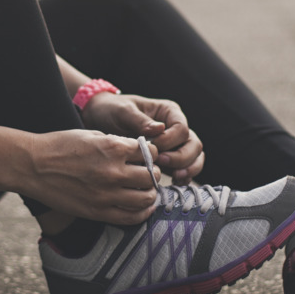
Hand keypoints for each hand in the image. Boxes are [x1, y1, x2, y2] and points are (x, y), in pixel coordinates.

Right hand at [24, 130, 160, 224]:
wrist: (33, 166)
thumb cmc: (60, 146)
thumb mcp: (91, 135)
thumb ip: (117, 144)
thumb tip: (138, 152)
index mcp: (112, 148)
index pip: (150, 153)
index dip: (150, 153)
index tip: (144, 155)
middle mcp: (113, 172)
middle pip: (151, 176)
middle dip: (152, 173)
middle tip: (146, 172)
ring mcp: (106, 195)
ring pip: (146, 198)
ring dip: (149, 193)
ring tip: (143, 189)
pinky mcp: (98, 212)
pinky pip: (131, 217)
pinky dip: (142, 212)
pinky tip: (140, 206)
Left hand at [81, 93, 204, 182]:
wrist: (100, 119)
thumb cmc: (112, 110)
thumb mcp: (122, 111)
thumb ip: (140, 120)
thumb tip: (159, 129)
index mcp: (168, 112)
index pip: (182, 129)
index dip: (171, 140)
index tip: (154, 146)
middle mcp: (175, 128)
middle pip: (193, 145)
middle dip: (182, 157)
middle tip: (161, 163)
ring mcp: (174, 144)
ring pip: (194, 158)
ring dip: (188, 169)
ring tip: (174, 178)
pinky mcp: (168, 158)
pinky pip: (185, 168)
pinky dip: (183, 177)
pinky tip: (173, 183)